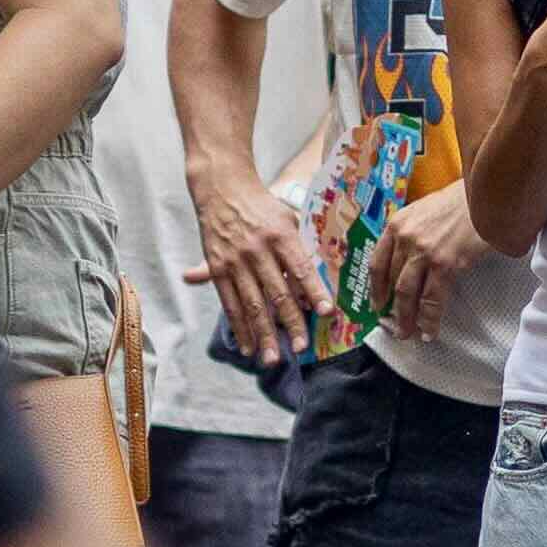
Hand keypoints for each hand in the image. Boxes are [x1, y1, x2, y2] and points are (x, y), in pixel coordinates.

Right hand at [184, 157, 326, 363]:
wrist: (222, 188)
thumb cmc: (261, 205)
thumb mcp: (286, 219)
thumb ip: (299, 250)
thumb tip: (314, 283)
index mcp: (281, 235)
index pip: (301, 268)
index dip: (315, 291)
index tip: (328, 312)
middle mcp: (258, 250)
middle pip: (277, 293)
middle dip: (292, 323)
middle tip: (302, 348)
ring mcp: (236, 261)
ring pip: (252, 305)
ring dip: (264, 335)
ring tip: (273, 358)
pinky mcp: (218, 268)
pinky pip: (230, 304)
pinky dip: (239, 327)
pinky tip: (248, 346)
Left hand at [372, 184, 488, 340]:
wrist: (486, 194)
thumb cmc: (462, 201)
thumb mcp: (426, 209)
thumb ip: (412, 232)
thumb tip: (409, 261)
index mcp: (397, 224)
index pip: (377, 262)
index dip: (376, 288)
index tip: (378, 303)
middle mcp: (405, 238)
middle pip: (392, 282)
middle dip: (392, 310)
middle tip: (394, 327)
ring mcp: (424, 251)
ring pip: (408, 294)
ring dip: (407, 319)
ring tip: (408, 334)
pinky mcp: (446, 264)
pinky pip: (432, 299)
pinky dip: (429, 319)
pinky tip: (430, 331)